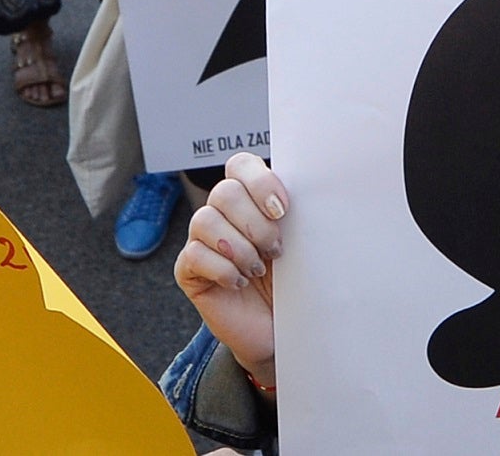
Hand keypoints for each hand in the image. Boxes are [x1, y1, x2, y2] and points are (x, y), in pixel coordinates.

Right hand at [175, 153, 285, 387]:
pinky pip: (195, 255)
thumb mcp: (303, 246)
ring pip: (205, 220)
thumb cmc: (294, 286)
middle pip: (224, 192)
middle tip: (275, 251)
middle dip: (255, 224)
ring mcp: (202, 240)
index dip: (259, 182)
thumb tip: (310, 192)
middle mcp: (223, 214)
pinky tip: (240, 283)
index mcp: (251, 199)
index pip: (241, 165)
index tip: (282, 211)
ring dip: (239, 248)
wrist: (280, 334)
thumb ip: (299, 215)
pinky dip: (223, 270)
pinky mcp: (188, 270)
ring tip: (257, 270)